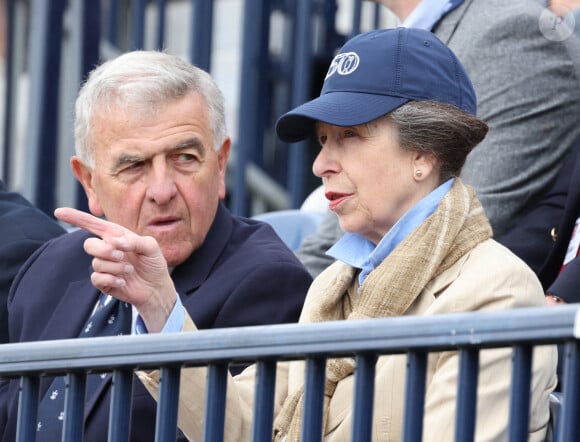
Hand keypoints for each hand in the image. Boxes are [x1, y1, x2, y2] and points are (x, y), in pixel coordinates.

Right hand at [54, 207, 176, 332]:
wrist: (156, 287)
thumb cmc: (153, 263)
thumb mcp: (151, 247)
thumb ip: (135, 240)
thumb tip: (116, 241)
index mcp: (115, 236)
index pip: (92, 225)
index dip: (76, 218)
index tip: (58, 211)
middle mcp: (106, 250)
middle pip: (89, 245)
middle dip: (105, 250)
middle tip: (122, 255)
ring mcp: (103, 266)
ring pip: (96, 263)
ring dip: (115, 267)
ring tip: (129, 270)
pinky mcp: (103, 282)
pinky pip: (97, 278)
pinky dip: (112, 279)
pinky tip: (123, 281)